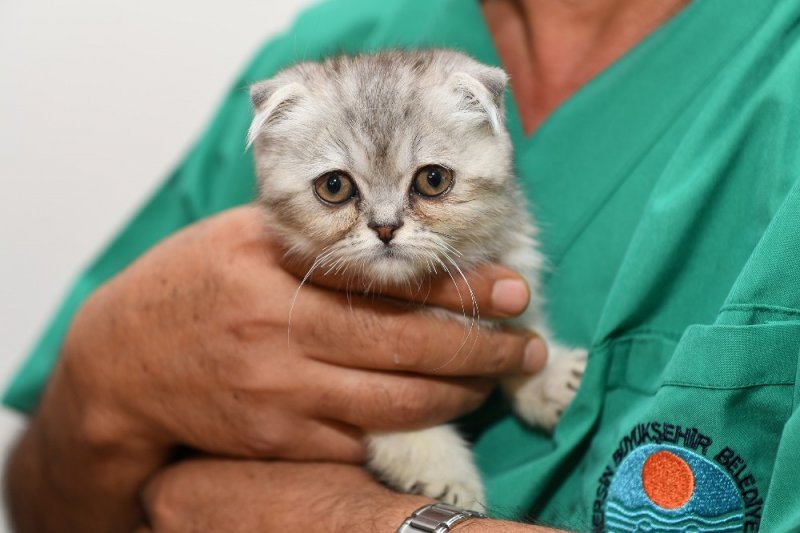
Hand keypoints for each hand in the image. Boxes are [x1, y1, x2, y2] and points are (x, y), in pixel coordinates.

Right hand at [5, 205, 545, 531]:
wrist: (120, 367)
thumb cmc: (187, 287)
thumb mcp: (239, 237)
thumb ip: (311, 235)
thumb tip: (392, 233)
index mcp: (274, 268)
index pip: (389, 278)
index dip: (461, 288)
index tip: (513, 290)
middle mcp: (280, 333)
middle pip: (408, 348)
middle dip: (481, 350)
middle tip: (524, 345)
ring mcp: (280, 395)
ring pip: (398, 403)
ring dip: (459, 393)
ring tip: (492, 378)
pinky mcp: (279, 442)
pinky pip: (363, 439)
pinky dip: (407, 425)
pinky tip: (434, 408)